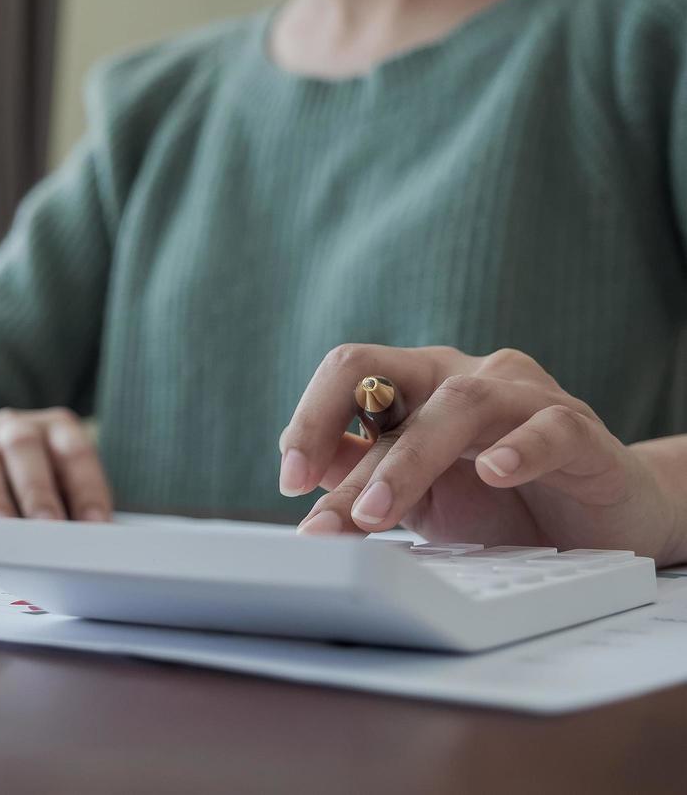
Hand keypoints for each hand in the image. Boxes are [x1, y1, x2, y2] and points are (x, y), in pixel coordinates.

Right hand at [0, 407, 112, 532]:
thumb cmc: (32, 475)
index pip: (75, 453)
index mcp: (54, 429)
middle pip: (25, 449)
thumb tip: (95, 548)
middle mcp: (14, 427)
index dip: (87, 488)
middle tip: (48, 527)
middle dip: (38, 490)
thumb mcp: (59, 480)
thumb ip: (75, 505)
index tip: (97, 526)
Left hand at [280, 345, 678, 558]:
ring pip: (461, 404)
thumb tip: (301, 468)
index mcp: (419, 383)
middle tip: (329, 518)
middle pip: (390, 382)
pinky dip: (521, 448)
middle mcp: (468, 376)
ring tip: (378, 513)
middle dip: (349, 456)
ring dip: (411, 461)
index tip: (290, 479)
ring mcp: (526, 397)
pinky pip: (550, 428)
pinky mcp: (583, 432)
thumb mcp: (417, 493)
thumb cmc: (503, 504)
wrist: (604, 524)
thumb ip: (361, 470)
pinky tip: (495, 474)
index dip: (311, 417)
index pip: (350, 371)